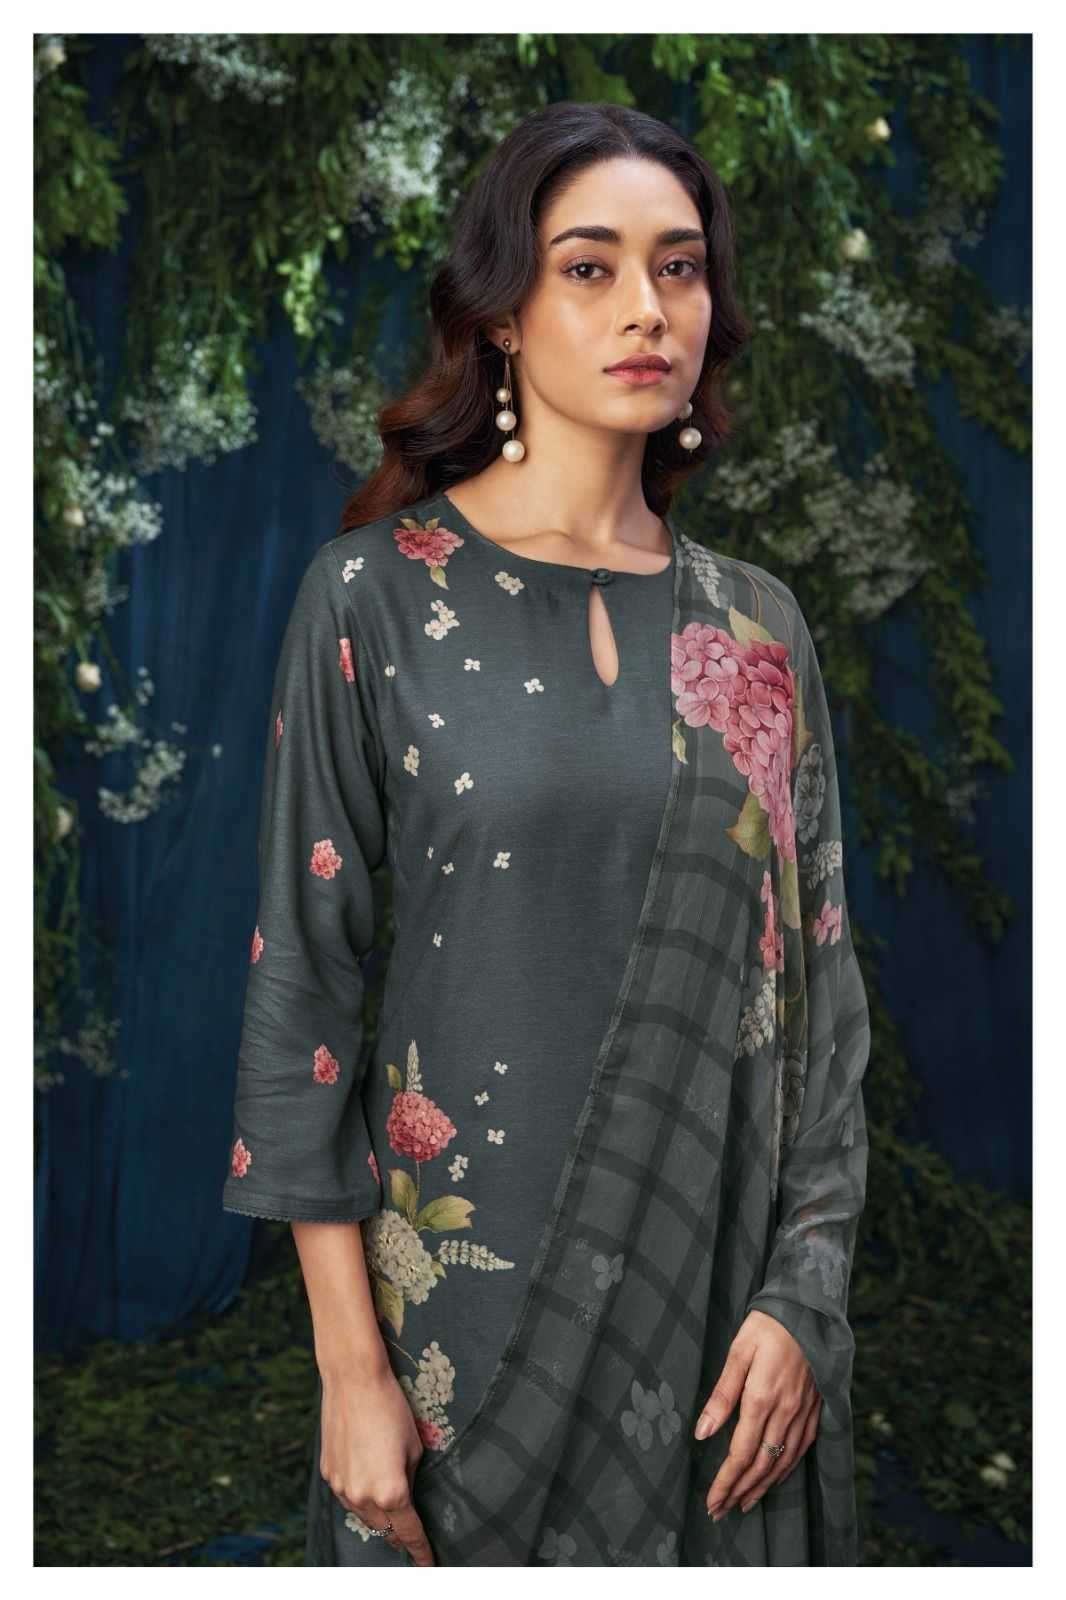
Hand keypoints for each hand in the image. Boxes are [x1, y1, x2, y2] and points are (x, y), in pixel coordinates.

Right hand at [320, 1363, 436, 1565]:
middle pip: (384, 1529)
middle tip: (410, 1532)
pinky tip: (367, 1481)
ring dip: (378, 1515)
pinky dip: (359, 1497)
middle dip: (398, 1533)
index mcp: (391, 1492)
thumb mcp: (414, 1447)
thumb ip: (409, 1479)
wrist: (354, 1380)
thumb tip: (404, 1494)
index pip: (409, 1533)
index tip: (427, 1563)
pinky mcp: (327, 1474)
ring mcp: (340, 1487)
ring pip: (363, 1516)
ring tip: (389, 1504)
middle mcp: (363, 1497)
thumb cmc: (391, 1409)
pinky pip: (346, 1497)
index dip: (421, 1550)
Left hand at [694, 1308, 820, 1518]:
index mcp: (762, 1397)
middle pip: (761, 1464)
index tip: (711, 1501)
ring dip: (763, 1486)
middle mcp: (786, 1411)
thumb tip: (702, 1432)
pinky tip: (775, 1477)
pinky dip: (786, 1469)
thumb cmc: (767, 1326)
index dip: (725, 1481)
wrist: (809, 1309)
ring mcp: (804, 1412)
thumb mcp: (737, 1352)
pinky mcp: (816, 1408)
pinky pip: (801, 1448)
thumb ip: (721, 1395)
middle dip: (739, 1490)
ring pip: (783, 1462)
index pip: (741, 1453)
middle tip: (720, 1511)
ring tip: (744, 1503)